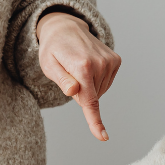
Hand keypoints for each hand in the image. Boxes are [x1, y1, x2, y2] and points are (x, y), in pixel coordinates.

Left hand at [37, 12, 120, 140]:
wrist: (66, 27)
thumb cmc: (53, 48)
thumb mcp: (49, 64)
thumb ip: (62, 79)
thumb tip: (73, 92)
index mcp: (82, 66)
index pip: (89, 100)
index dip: (94, 121)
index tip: (103, 136)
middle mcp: (100, 63)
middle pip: (92, 97)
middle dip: (80, 93)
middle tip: (69, 74)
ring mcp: (110, 61)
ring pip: (100, 92)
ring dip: (88, 87)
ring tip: (78, 67)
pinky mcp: (115, 61)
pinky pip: (106, 83)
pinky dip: (96, 81)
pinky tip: (88, 66)